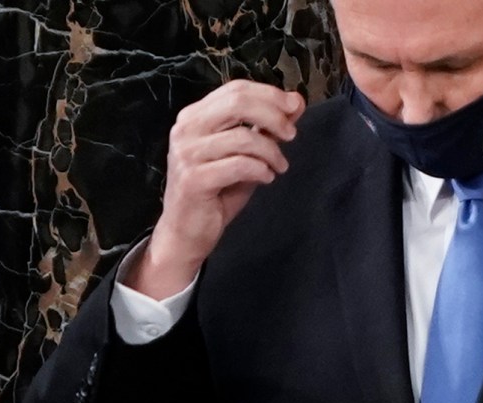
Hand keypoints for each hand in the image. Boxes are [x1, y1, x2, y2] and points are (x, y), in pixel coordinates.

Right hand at [132, 79, 304, 299]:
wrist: (186, 233)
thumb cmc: (215, 192)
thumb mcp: (246, 154)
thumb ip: (267, 126)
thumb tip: (297, 101)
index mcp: (194, 116)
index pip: (235, 89)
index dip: (269, 94)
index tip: (293, 107)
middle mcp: (185, 129)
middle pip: (238, 103)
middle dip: (273, 116)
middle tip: (292, 134)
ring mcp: (187, 154)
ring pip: (244, 137)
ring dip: (271, 152)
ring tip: (279, 166)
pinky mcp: (194, 180)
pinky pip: (240, 165)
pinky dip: (261, 170)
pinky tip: (266, 178)